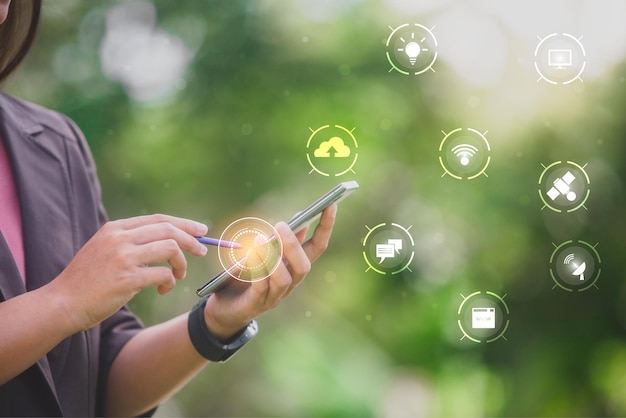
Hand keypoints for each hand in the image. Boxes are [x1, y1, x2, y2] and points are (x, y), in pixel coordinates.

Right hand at [48, 214, 207, 331]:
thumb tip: (166, 242)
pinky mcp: (127, 279)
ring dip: (181, 263)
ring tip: (178, 275)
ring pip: (170, 248)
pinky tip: (163, 289)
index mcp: (115, 229)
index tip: (200, 231)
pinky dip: (170, 282)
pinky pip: (163, 275)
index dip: (184, 224)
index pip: (158, 219)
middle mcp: (119, 238)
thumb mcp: (104, 250)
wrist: (61, 303)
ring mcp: (123, 258)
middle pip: (168, 229)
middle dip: (191, 240)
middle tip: (202, 251)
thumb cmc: (86, 281)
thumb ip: (129, 242)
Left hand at [203, 204, 336, 340]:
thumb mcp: (266, 253)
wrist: (227, 307)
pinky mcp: (256, 303)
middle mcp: (291, 282)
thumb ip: (282, 240)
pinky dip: (257, 272)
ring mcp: (275, 295)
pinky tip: (249, 258)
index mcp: (295, 266)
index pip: (318, 246)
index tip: (331, 205)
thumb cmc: (248, 275)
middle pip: (303, 266)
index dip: (326, 227)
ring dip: (273, 259)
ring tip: (260, 242)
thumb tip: (300, 217)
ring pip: (284, 279)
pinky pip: (261, 288)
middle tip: (281, 225)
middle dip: (293, 245)